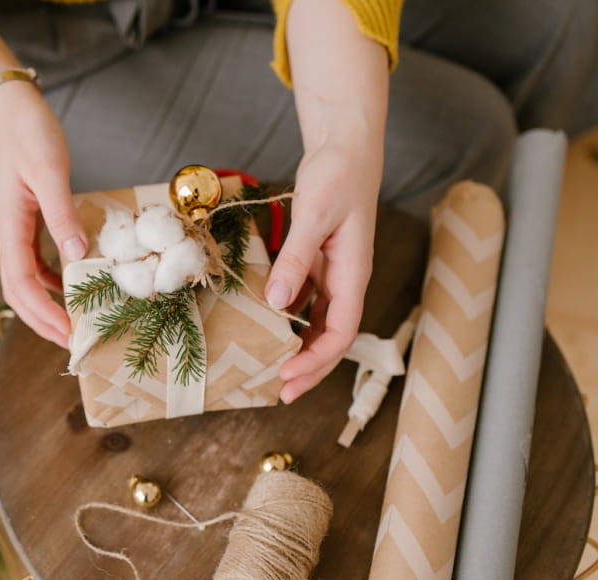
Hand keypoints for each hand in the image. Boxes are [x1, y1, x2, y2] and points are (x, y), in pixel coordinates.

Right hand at [0, 83, 86, 347]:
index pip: (21, 285)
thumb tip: (77, 255)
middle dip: (42, 321)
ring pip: (25, 282)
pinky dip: (51, 282)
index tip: (68, 334)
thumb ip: (62, 214)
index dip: (43, 314)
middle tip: (72, 342)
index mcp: (9, 227)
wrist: (12, 111)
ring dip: (45, 306)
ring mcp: (15, 231)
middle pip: (18, 293)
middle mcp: (7, 235)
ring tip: (72, 323)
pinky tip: (71, 286)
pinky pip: (34, 264)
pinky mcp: (25, 223)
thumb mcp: (50, 172)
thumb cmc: (30, 135)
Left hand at [266, 140, 378, 402]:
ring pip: (319, 321)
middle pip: (332, 336)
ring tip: (271, 366)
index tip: (288, 378)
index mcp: (353, 274)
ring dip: (300, 346)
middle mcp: (346, 279)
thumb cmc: (337, 176)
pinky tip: (268, 324)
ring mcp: (332, 270)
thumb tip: (278, 304)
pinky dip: (289, 317)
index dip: (317, 361)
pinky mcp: (317, 260)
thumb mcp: (315, 216)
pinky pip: (306, 299)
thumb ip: (296, 259)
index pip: (342, 333)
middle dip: (310, 367)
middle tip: (279, 391)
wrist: (344, 145)